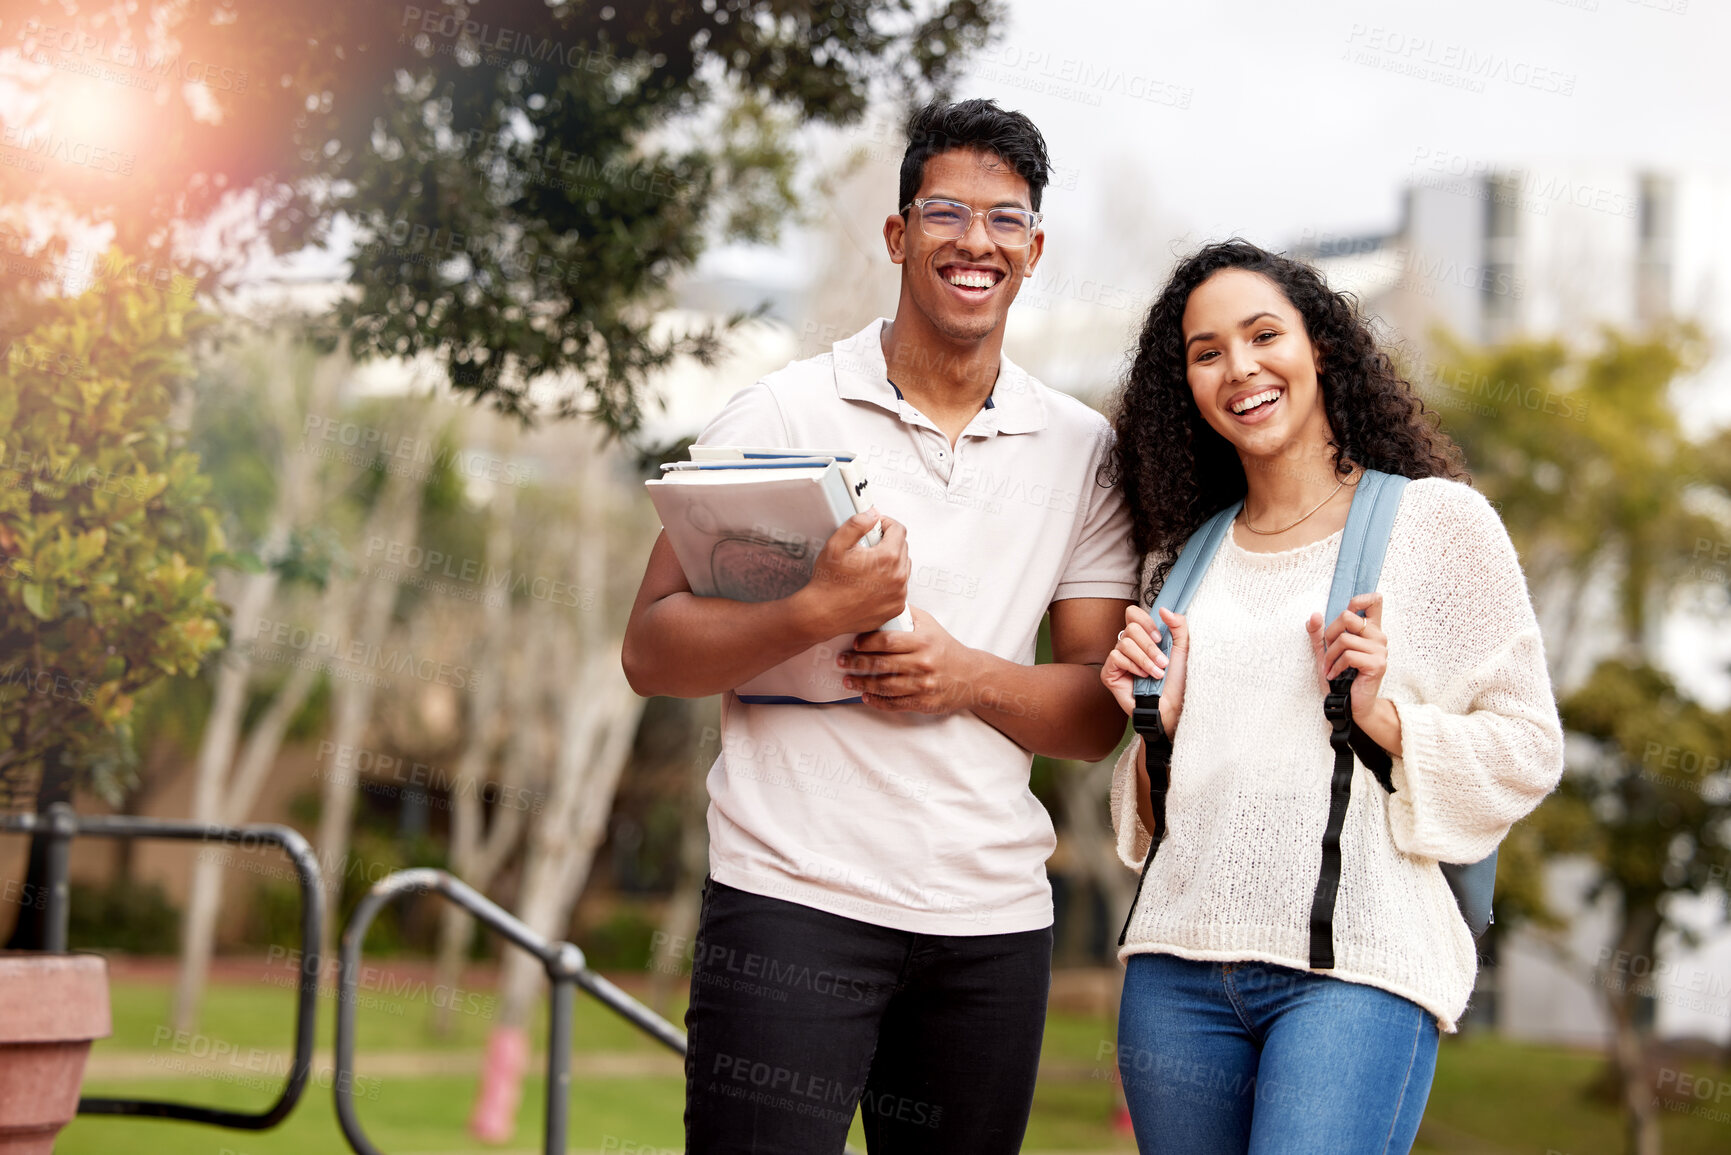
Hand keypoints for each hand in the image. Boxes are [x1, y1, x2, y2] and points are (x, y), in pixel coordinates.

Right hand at [794, 510, 909, 636]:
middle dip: (887, 543)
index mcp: (887, 558)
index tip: (876, 527)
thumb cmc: (828, 583)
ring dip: (890, 563)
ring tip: (868, 567)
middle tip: (867, 548)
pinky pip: (899, 588)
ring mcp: (898, 594)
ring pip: (903, 568)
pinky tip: (871, 584)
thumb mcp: (837, 545)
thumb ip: (857, 524)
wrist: (822, 614)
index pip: (899, 530)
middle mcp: (898, 577)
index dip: (885, 524)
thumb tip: (872, 514)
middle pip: (902, 548)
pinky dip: (890, 583)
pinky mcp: (895, 608)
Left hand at [838, 607, 978, 713]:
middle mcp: (923, 664)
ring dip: (862, 684)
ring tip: (847, 680)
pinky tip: (865, 696)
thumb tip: (882, 602)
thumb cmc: (946, 648)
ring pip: (885, 686)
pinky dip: (878, 701)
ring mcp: (923, 686)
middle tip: (841, 661)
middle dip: (857, 663)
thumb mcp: (931, 626)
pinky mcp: (924, 703)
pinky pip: (895, 704)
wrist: (972, 677)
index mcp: (923, 642)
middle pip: (882, 664)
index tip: (853, 643)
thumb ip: (908, 615)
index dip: (867, 642)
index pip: (888, 641)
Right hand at [1101, 605, 1186, 738]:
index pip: (1133, 614)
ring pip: (1124, 643)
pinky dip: (1133, 666)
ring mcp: (1118, 659)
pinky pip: (1116, 657)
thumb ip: (1178, 625)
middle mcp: (1129, 645)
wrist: (1173, 707)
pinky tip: (1142, 677)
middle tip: (1163, 662)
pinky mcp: (1109, 673)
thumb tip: (1163, 609)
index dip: (1145, 621)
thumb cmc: (1178, 681)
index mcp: (1144, 637)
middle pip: (1130, 628)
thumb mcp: (1184, 649)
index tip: (1160, 637)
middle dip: (1150, 646)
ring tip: (1157, 674)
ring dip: (1145, 659)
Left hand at [1307, 592, 1387, 716]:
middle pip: (1347, 616)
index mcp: (1369, 629)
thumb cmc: (1340, 677)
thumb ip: (1319, 634)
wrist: (1349, 705)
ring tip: (1329, 667)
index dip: (1358, 599)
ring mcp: (1380, 650)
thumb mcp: (1325, 652)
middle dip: (1329, 634)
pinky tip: (1334, 675)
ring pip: (1344, 638)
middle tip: (1328, 651)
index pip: (1374, 600)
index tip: (1345, 613)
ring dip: (1330, 655)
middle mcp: (1378, 636)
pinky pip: (1348, 655)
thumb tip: (1313, 615)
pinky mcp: (1377, 664)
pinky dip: (1335, 666)